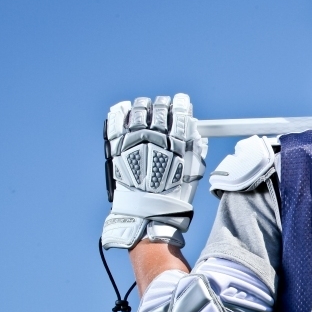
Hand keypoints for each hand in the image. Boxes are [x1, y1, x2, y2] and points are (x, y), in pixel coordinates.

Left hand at [102, 94, 206, 248]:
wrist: (148, 210)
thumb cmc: (173, 192)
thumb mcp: (192, 169)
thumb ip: (194, 146)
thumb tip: (194, 129)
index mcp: (175, 141)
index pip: (180, 112)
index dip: (181, 104)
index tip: (182, 101)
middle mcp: (154, 137)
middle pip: (159, 109)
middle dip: (164, 105)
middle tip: (164, 105)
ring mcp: (134, 140)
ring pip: (139, 110)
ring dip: (144, 106)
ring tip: (146, 107)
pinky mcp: (118, 146)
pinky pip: (117, 122)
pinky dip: (121, 112)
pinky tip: (124, 109)